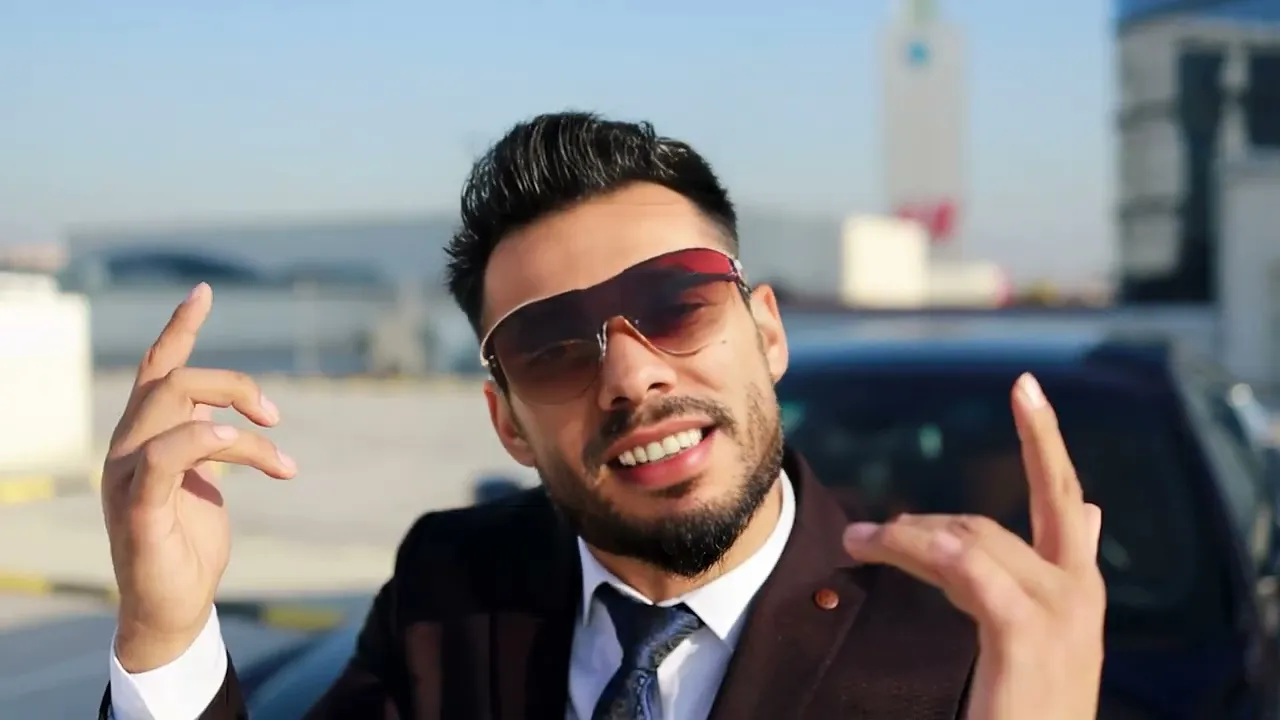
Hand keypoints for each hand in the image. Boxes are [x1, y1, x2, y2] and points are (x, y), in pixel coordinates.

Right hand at [101, 283, 297, 671]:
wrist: (172, 609)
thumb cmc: (189, 543)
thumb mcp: (204, 481)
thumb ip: (211, 446)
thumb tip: (237, 422)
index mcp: (144, 437)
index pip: (158, 369)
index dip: (180, 328)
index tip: (204, 292)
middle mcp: (128, 448)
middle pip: (174, 379)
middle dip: (235, 385)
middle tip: (277, 417)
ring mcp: (127, 478)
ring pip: (172, 409)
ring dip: (236, 420)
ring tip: (276, 454)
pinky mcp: (138, 511)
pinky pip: (162, 459)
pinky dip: (203, 442)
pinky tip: (238, 446)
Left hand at [841, 373, 1105, 719]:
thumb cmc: (1028, 707)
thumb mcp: (1045, 634)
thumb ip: (1056, 570)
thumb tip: (1096, 508)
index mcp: (1081, 589)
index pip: (1066, 501)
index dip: (1047, 442)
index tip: (1028, 390)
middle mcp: (1081, 593)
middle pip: (1021, 510)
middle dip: (999, 467)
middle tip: (961, 445)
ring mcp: (1061, 611)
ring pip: (971, 539)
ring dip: (905, 538)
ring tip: (857, 547)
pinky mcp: (1026, 630)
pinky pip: (964, 566)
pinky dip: (917, 552)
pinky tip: (880, 548)